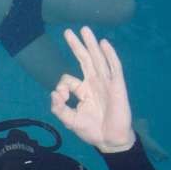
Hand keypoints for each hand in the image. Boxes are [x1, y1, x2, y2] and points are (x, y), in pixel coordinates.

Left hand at [51, 26, 135, 152]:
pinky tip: (103, 44)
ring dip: (91, 44)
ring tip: (85, 30)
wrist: (109, 140)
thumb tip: (53, 93)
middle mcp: (94, 83)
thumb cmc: (92, 130)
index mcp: (83, 91)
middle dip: (76, 46)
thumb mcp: (70, 120)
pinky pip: (114, 67)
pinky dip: (109, 55)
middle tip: (68, 31)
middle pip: (84, 60)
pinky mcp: (117, 86)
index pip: (68, 80)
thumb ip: (59, 108)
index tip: (60, 97)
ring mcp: (106, 83)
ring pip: (98, 58)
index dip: (61, 86)